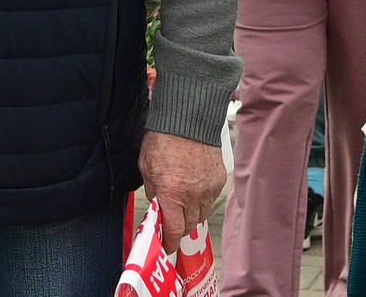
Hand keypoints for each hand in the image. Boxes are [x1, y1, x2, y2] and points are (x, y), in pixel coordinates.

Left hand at [138, 130, 224, 248]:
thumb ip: (153, 192)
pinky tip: (194, 190)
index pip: (174, 231)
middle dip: (179, 229)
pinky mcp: (219, 180)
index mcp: (171, 193)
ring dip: (191, 216)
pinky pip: (210, 200)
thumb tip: (157, 209)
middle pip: (189, 226)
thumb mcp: (146, 167)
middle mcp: (192, 195)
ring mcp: (208, 189)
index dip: (170, 242)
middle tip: (172, 224)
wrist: (188, 119)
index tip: (167, 246)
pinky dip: (202, 200)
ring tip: (183, 206)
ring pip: (201, 215)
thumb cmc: (163, 140)